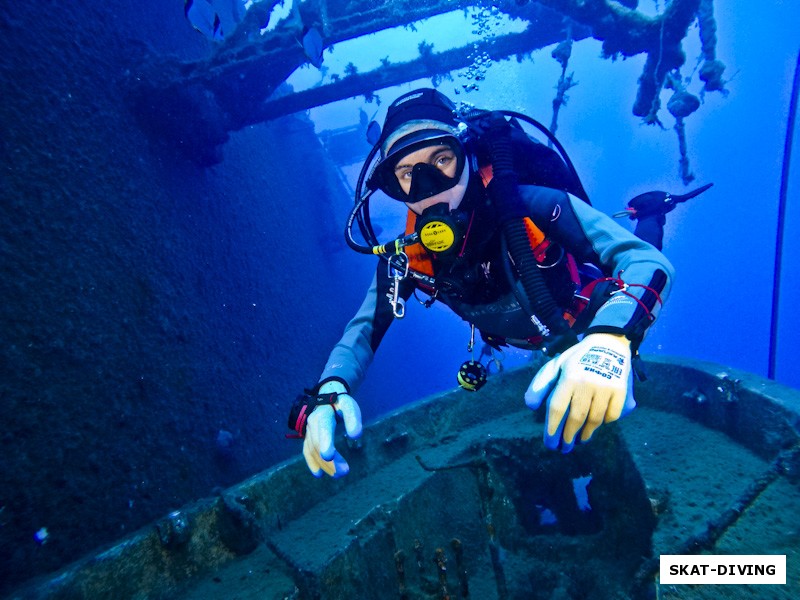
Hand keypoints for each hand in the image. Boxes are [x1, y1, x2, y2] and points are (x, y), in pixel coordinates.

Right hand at [303, 381, 361, 477]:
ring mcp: (308, 430)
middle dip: (330, 460)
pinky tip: (319, 474)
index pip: (324, 428)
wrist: (328, 397)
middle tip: (344, 472)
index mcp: (324, 413)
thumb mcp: (349, 406)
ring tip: (339, 474)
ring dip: (324, 464)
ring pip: (313, 450)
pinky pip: (307, 451)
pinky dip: (312, 463)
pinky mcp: (307, 437)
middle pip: (318, 443)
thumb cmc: (341, 404)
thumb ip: (353, 419)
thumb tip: (356, 435)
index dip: (326, 442)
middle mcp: (313, 422)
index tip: (329, 456)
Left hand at [524, 333, 633, 452]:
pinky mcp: (621, 391)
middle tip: (564, 448)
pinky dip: (604, 423)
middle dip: (567, 437)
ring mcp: (606, 388)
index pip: (557, 408)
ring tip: (579, 440)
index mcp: (568, 377)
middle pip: (575, 418)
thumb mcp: (556, 365)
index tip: (550, 443)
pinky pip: (612, 415)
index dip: (552, 428)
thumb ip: (541, 384)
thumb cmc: (577, 358)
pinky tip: (596, 426)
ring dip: (586, 434)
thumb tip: (531, 406)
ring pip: (594, 420)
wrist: (608, 344)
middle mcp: (587, 383)